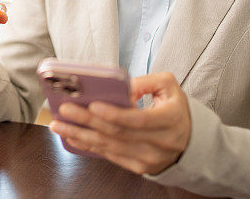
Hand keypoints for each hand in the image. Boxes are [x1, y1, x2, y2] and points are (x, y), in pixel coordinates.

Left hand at [49, 72, 190, 174]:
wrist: (189, 141)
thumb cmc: (175, 109)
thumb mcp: (169, 87)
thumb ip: (146, 81)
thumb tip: (120, 87)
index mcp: (169, 120)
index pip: (138, 120)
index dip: (114, 114)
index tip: (93, 104)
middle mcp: (159, 143)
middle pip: (117, 133)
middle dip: (87, 120)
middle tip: (66, 109)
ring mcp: (148, 159)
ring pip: (109, 147)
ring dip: (81, 135)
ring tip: (60, 124)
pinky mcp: (138, 167)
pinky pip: (109, 156)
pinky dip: (89, 146)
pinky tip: (73, 136)